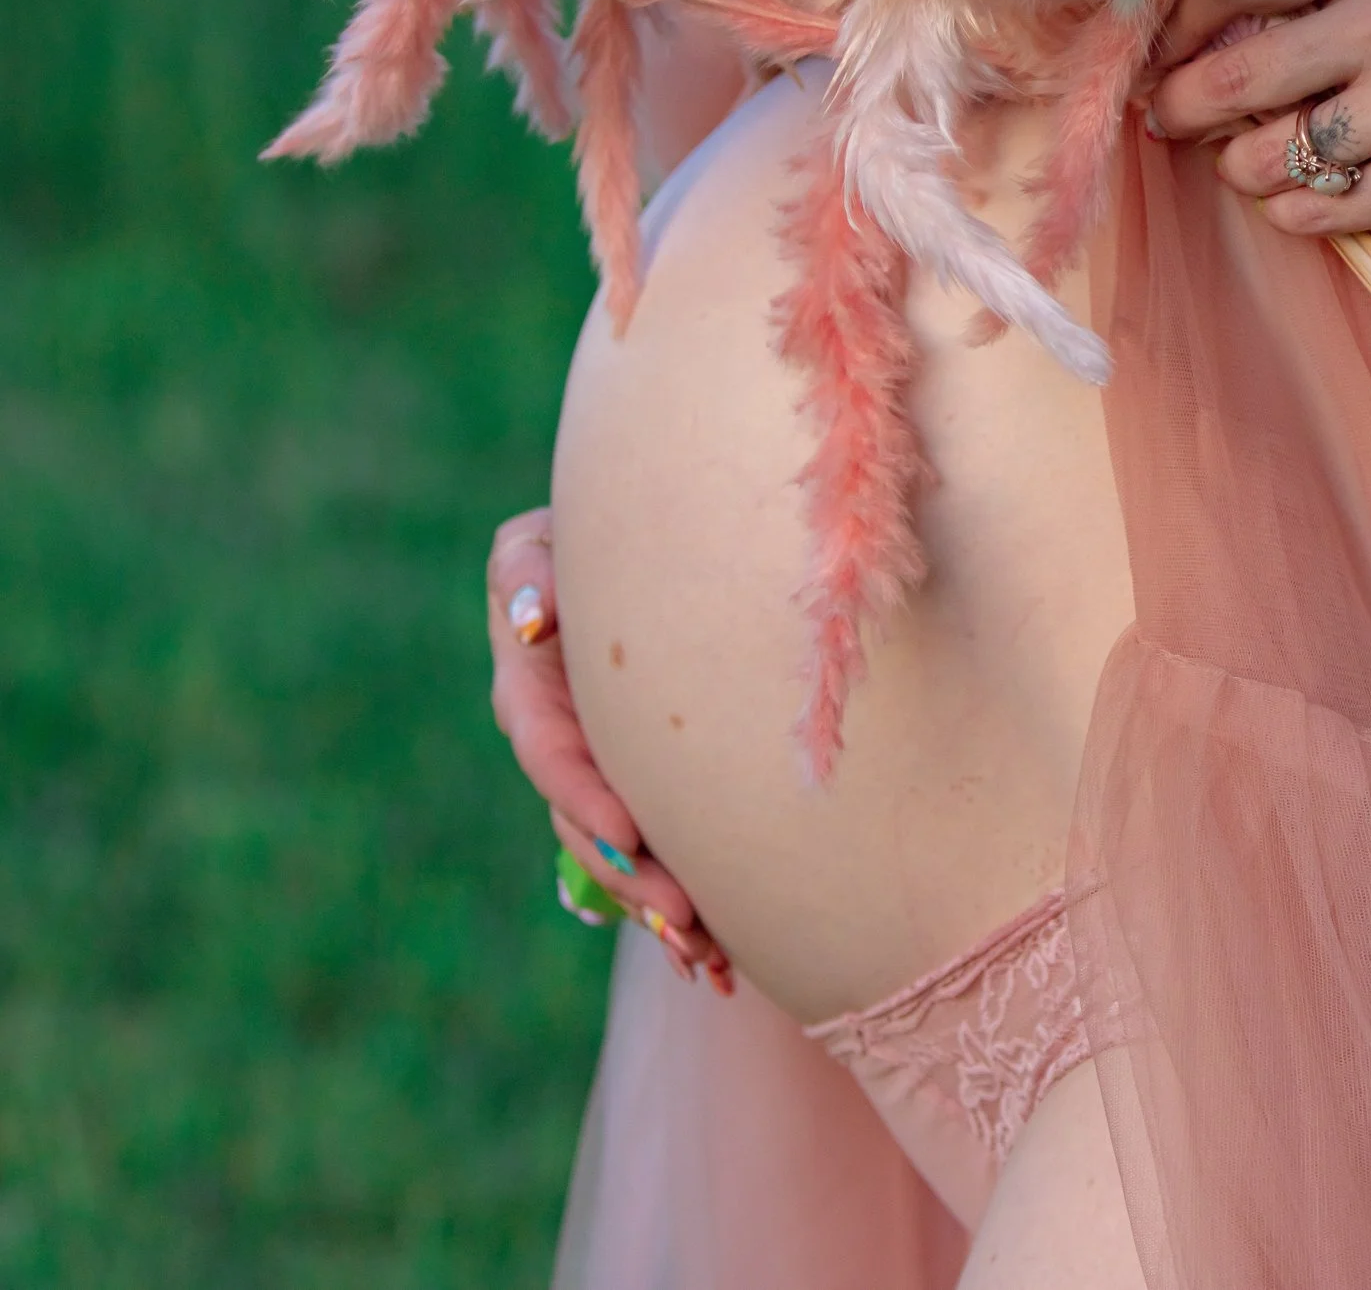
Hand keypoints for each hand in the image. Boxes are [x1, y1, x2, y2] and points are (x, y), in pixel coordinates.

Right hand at [488, 508, 732, 993]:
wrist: (656, 545)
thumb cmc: (608, 524)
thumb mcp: (546, 538)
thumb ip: (528, 571)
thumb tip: (528, 623)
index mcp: (530, 681)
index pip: (550, 747)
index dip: (584, 796)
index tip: (628, 837)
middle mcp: (560, 735)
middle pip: (587, 823)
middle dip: (633, 879)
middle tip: (685, 920)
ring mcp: (599, 768)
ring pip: (619, 857)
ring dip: (660, 911)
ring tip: (711, 960)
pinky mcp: (640, 790)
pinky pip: (654, 857)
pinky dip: (685, 910)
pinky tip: (724, 964)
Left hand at [1146, 0, 1370, 232]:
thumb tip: (1200, 7)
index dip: (1180, 12)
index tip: (1168, 39)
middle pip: (1234, 76)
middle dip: (1179, 103)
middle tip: (1170, 113)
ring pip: (1263, 157)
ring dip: (1236, 164)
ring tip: (1250, 155)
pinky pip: (1314, 213)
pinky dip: (1289, 208)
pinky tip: (1303, 190)